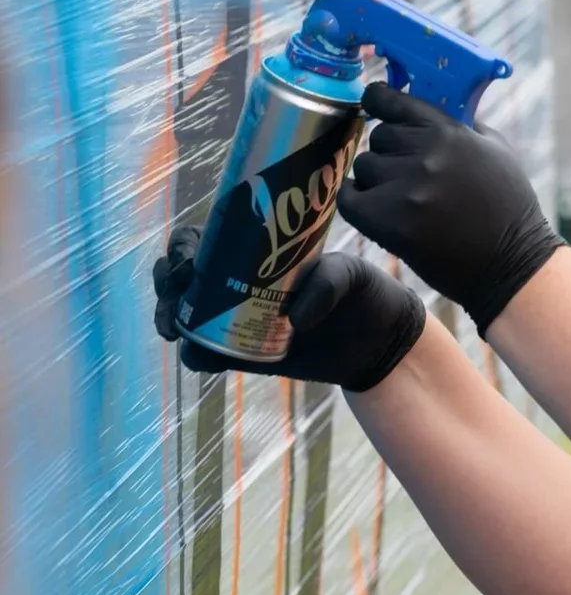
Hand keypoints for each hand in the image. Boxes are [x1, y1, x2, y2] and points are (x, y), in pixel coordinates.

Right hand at [152, 226, 426, 392]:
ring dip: (169, 318)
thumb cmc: (363, 293)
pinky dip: (195, 354)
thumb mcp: (352, 275)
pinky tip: (196, 353)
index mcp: (254, 251)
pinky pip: (207, 354)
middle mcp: (236, 282)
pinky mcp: (243, 353)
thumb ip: (328, 284)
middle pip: (182, 276)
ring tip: (176, 327)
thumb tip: (295, 318)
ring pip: (184, 315)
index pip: (205, 240)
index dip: (184, 247)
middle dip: (168, 282)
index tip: (189, 260)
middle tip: (179, 291)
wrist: (377, 341)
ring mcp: (235, 318)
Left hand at [339, 82, 563, 336]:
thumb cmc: (509, 208)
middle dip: (390, 153)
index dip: (378, 101)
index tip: (375, 107)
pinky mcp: (389, 222)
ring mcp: (406, 188)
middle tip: (410, 176)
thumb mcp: (496, 151)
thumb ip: (460, 125)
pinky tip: (377, 210)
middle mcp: (426, 154)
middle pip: (378, 137)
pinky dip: (358, 203)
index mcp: (449, 131)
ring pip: (364, 167)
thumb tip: (424, 107)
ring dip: (376, 180)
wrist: (512, 265)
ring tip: (402, 199)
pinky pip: (349, 199)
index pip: (390, 99)